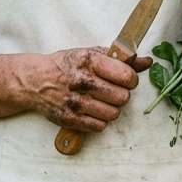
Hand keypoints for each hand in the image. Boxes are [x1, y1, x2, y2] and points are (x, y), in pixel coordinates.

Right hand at [31, 47, 151, 133]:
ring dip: (111, 109)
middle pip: (122, 97)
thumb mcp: (90, 54)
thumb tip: (147, 62)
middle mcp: (81, 81)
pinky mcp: (69, 118)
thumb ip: (120, 58)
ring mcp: (74, 102)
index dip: (131, 79)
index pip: (126, 76)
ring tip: (102, 101)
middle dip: (121, 94)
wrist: (34, 80)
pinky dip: (99, 120)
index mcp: (89, 61)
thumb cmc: (66, 65)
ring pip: (112, 114)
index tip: (126, 79)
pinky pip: (99, 126)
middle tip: (113, 91)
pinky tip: (92, 110)